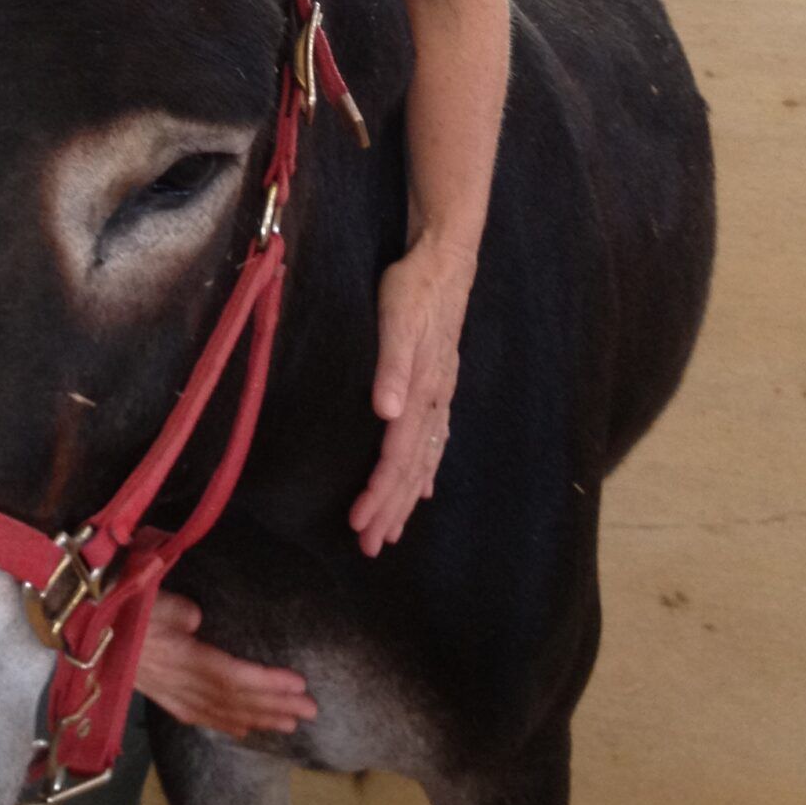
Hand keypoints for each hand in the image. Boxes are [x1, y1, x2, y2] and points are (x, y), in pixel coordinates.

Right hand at [135, 591, 316, 737]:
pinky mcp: (163, 696)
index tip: (298, 684)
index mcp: (177, 658)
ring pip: (221, 712)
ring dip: (258, 718)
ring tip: (291, 723)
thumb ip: (173, 610)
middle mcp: (178, 682)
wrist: (83, 630)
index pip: (231, 675)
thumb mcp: (143, 599)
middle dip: (274, 706)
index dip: (265, 683)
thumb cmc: (118, 607)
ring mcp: (170, 693)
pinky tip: (246, 730)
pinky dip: (226, 725)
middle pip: (233, 699)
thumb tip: (197, 618)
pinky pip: (199, 717)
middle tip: (311, 710)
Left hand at [348, 237, 472, 554]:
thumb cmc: (414, 287)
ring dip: (404, 498)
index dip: (380, 492)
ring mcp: (439, 395)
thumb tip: (388, 412)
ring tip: (389, 531)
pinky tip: (419, 490)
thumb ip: (392, 365)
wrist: (446, 258)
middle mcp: (434, 400)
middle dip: (389, 509)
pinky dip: (425, 470)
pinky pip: (434, 441)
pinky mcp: (438, 386)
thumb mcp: (397, 317)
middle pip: (411, 467)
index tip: (359, 523)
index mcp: (422, 389)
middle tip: (369, 545)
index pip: (398, 454)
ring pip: (423, 460)